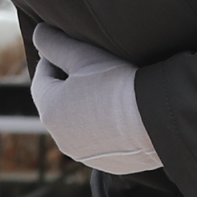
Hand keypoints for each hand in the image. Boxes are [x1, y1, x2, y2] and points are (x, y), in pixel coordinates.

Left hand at [29, 24, 162, 172]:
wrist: (157, 119)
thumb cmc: (117, 83)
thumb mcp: (83, 55)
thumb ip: (56, 44)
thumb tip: (39, 33)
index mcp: (49, 110)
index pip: (42, 77)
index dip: (52, 58)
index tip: (66, 46)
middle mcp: (60, 137)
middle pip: (58, 103)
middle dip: (68, 84)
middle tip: (88, 66)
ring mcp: (82, 154)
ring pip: (77, 124)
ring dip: (84, 108)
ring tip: (107, 90)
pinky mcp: (105, 164)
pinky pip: (98, 140)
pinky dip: (102, 127)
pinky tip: (121, 114)